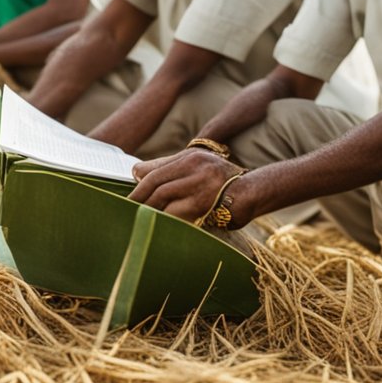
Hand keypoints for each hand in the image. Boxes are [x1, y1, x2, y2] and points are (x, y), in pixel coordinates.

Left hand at [129, 148, 252, 226]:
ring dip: (148, 209)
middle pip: (155, 182)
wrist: (254, 193)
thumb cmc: (224, 182)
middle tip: (127, 210)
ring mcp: (199, 184)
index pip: (155, 169)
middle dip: (138, 197)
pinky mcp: (203, 202)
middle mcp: (194, 166)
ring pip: (162, 196)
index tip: (129, 196)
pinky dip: (163, 218)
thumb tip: (137, 171)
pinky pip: (174, 212)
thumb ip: (171, 167)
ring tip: (139, 219)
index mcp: (191, 156)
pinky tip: (158, 225)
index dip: (138, 184)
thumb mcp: (200, 167)